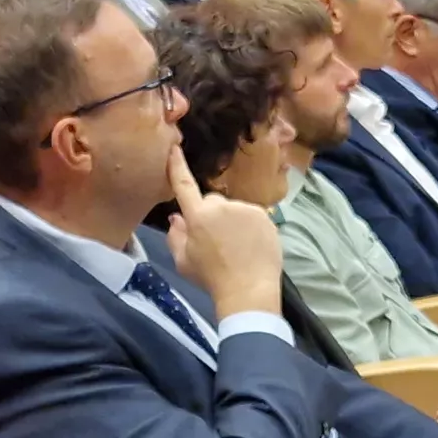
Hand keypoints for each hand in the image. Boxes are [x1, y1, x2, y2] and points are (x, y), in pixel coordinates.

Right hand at [161, 150, 284, 319]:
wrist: (248, 290)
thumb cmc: (211, 279)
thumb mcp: (183, 262)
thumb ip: (175, 236)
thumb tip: (176, 217)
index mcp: (197, 216)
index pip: (184, 185)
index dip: (177, 166)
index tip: (174, 147)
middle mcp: (221, 206)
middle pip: (211, 202)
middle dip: (210, 215)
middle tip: (215, 241)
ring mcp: (245, 208)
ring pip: (233, 209)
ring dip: (232, 221)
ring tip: (236, 247)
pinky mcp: (263, 215)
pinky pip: (251, 216)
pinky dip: (249, 227)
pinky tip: (250, 246)